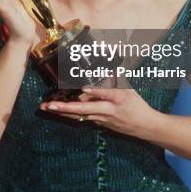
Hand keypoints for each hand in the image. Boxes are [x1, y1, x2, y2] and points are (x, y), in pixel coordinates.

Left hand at [40, 82, 155, 139]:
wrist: (144, 126)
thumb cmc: (136, 105)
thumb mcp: (129, 88)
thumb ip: (116, 77)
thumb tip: (107, 65)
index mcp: (119, 98)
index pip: (106, 93)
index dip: (95, 90)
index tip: (83, 87)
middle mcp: (108, 110)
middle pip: (85, 109)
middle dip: (66, 107)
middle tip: (51, 105)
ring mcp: (102, 119)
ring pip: (79, 115)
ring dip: (62, 112)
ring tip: (46, 107)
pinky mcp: (99, 123)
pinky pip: (81, 118)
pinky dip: (68, 114)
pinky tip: (56, 111)